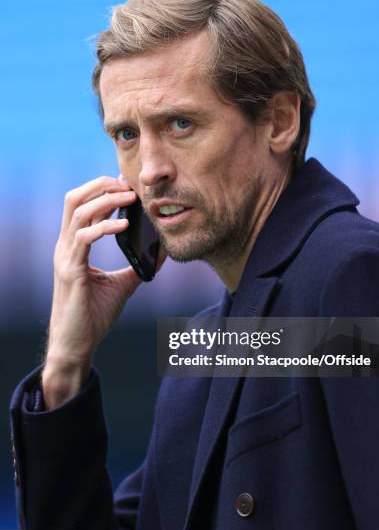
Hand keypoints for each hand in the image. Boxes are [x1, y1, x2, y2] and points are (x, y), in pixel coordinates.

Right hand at [42, 175, 163, 407]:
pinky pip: (83, 239)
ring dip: (105, 200)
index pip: (82, 206)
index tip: (126, 184)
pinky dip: (104, 227)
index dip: (101, 190)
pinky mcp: (71, 272)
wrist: (77, 344)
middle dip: (100, 186)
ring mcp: (65, 258)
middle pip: (74, 199)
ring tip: (129, 198)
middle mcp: (66, 247)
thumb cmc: (94, 315)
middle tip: (127, 185)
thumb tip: (162, 253)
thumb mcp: (122, 284)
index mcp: (74, 247)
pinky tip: (124, 225)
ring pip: (76, 213)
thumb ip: (138, 266)